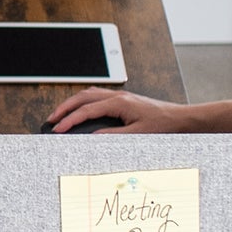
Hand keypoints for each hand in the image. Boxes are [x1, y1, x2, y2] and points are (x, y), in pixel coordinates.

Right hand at [47, 87, 192, 132]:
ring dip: (73, 103)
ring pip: (89, 94)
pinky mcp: (124, 100)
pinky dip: (84, 101)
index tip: (57, 129)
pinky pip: (98, 96)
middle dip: (64, 108)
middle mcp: (118, 96)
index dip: (69, 120)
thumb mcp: (137, 135)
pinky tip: (81, 109)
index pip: (87, 110)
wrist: (180, 119)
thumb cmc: (163, 125)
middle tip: (51, 119)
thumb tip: (92, 138)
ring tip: (61, 114)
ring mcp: (121, 96)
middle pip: (83, 97)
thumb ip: (113, 136)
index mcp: (120, 103)